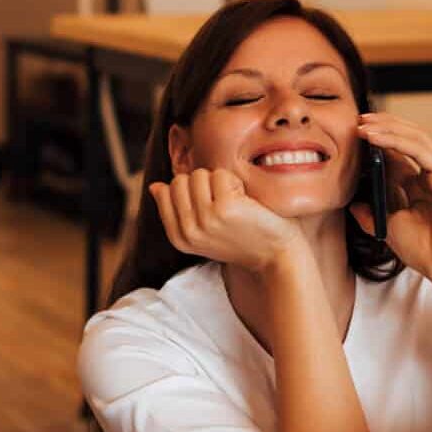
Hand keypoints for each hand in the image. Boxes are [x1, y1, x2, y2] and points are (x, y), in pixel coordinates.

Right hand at [150, 169, 305, 273]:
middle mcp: (188, 231)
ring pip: (198, 175)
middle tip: (224, 203)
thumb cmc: (242, 238)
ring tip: (235, 202)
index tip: (210, 205)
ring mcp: (204, 220)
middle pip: (179, 180)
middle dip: (203, 184)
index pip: (165, 193)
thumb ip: (178, 211)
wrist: (275, 256)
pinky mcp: (223, 209)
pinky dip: (234, 182)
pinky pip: (220, 175)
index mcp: (179, 238)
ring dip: (219, 182)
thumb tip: (155, 186)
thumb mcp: (204, 230)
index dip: (190, 190)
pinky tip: (245, 201)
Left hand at [352, 111, 431, 287]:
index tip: (353, 133)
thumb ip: (372, 216)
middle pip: (407, 138)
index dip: (378, 139)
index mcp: (418, 185)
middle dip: (383, 125)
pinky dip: (396, 141)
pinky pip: (420, 150)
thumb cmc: (425, 252)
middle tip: (358, 119)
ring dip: (387, 128)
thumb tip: (353, 205)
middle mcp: (429, 175)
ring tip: (363, 125)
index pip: (398, 152)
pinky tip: (376, 138)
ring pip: (415, 137)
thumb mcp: (388, 230)